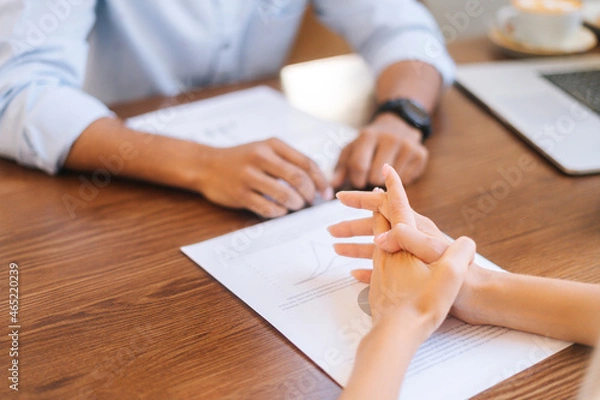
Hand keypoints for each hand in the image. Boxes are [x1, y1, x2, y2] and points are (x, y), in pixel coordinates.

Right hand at [195, 138, 331, 217]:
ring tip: (295, 206)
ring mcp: (248, 176)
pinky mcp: (240, 194)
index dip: (321, 181)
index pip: (306, 163)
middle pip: (298, 178)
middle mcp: (261, 157)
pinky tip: (280, 210)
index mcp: (272, 144)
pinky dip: (279, 212)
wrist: (206, 165)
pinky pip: (268, 208)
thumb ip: (289, 160)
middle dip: (309, 194)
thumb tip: (319, 181)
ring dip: (296, 204)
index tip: (326, 194)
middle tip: (310, 202)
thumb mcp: (265, 150)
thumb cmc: (242, 159)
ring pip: (285, 195)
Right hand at [328, 164, 480, 322]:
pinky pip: (382, 268)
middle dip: (352, 222)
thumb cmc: (462, 277)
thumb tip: (381, 235)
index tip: (347, 192)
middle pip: (375, 224)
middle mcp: (410, 237)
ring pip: (375, 246)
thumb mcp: (434, 254)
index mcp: (416, 227)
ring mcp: (408, 255)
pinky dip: (366, 268)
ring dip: (354, 245)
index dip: (368, 196)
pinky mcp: (409, 274)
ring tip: (335, 247)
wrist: (478, 297)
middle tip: (331, 227)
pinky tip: (353, 272)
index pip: (388, 204)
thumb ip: (409, 239)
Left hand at [332, 113, 427, 188]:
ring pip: (392, 182)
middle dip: (370, 182)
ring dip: (387, 183)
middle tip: (372, 177)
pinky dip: (401, 181)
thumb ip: (340, 168)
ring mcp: (407, 146)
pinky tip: (398, 169)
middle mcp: (389, 138)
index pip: (358, 166)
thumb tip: (333, 186)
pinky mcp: (420, 154)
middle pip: (375, 177)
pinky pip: (407, 181)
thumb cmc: (369, 142)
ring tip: (385, 172)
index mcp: (368, 135)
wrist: (398, 124)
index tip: (358, 181)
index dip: (355, 180)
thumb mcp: (352, 148)